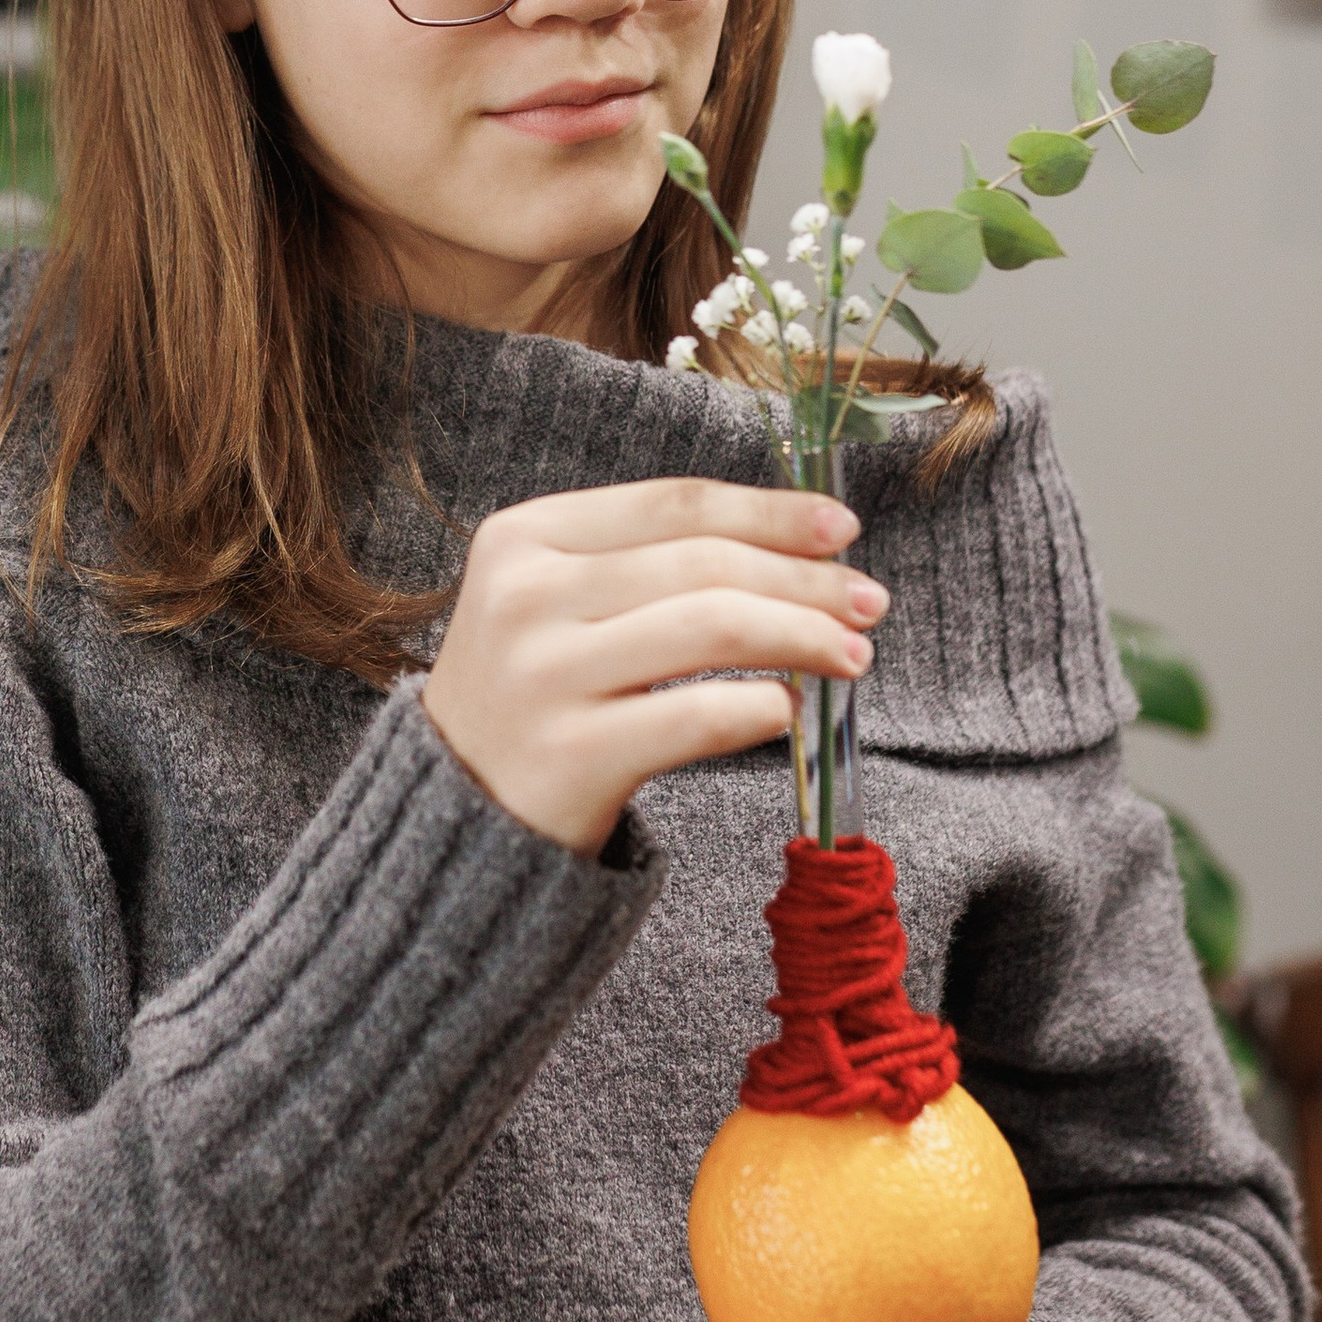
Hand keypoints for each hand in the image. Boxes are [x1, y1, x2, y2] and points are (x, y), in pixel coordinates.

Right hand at [421, 477, 883, 855]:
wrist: (452, 816)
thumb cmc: (532, 699)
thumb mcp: (555, 605)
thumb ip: (648, 565)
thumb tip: (799, 546)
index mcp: (522, 537)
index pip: (675, 505)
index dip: (770, 511)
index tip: (842, 528)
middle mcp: (525, 596)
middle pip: (703, 563)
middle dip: (806, 580)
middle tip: (869, 601)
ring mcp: (542, 676)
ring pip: (711, 628)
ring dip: (801, 635)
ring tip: (853, 655)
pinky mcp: (569, 756)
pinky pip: (696, 717)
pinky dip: (760, 709)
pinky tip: (788, 712)